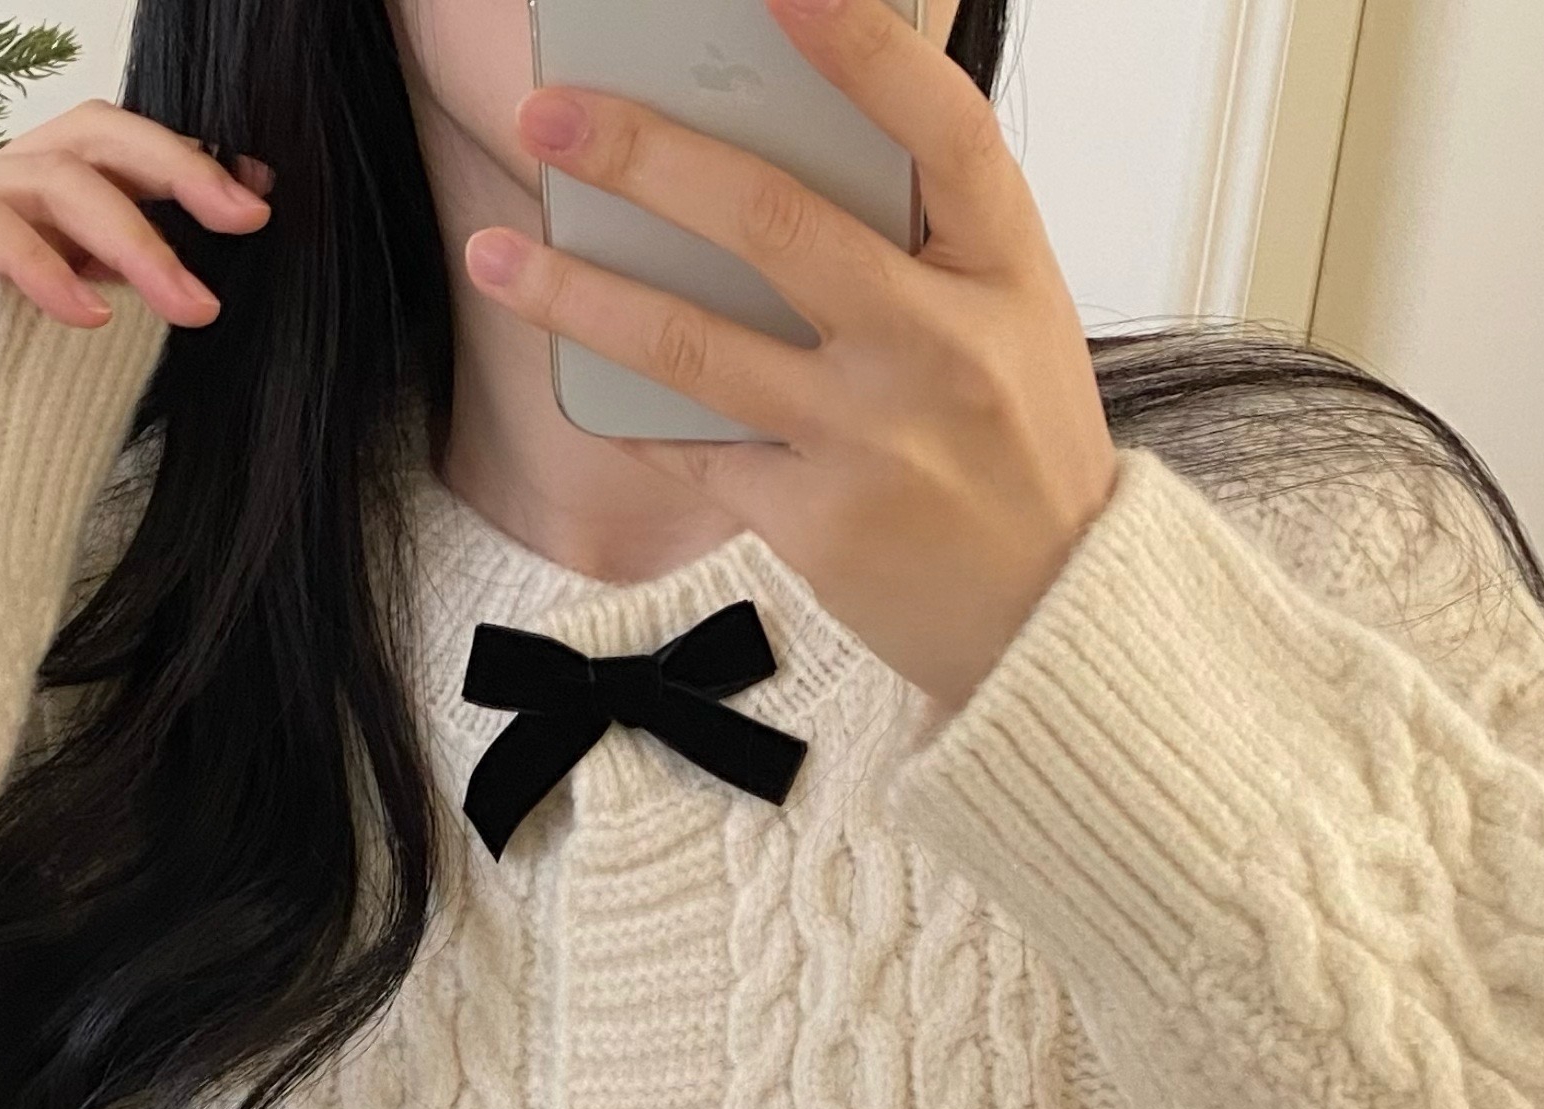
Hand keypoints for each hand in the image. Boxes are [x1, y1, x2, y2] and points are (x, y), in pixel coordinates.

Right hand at [0, 103, 273, 331]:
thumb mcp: (72, 327)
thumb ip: (124, 284)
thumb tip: (208, 274)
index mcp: (42, 196)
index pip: (121, 150)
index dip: (190, 162)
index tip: (258, 196)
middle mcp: (4, 182)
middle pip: (95, 135)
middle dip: (178, 168)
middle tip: (246, 218)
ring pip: (56, 179)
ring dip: (136, 241)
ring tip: (192, 306)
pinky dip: (44, 267)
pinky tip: (90, 312)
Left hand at [466, 0, 1116, 708]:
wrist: (1048, 617)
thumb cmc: (1019, 450)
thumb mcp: (1012, 318)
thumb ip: (924, 237)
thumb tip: (778, 141)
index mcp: (1005, 272)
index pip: (941, 126)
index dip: (862, 45)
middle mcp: (938, 347)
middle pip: (774, 225)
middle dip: (645, 158)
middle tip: (548, 116)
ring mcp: (870, 441)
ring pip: (696, 347)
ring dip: (578, 296)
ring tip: (495, 254)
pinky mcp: (814, 523)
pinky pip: (694, 448)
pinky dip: (627, 409)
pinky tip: (571, 368)